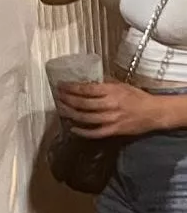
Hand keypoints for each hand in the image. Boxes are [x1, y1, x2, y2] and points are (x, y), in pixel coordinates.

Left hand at [56, 81, 170, 137]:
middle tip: (57, 96)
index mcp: (111, 91)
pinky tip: (73, 128)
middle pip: (82, 103)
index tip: (61, 86)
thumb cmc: (138, 97)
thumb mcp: (121, 85)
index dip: (70, 88)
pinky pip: (95, 133)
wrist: (155, 113)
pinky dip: (82, 132)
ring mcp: (112, 119)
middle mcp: (110, 105)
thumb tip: (87, 80)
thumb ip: (104, 83)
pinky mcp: (114, 130)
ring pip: (85, 118)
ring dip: (71, 114)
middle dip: (67, 100)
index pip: (86, 89)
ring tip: (61, 109)